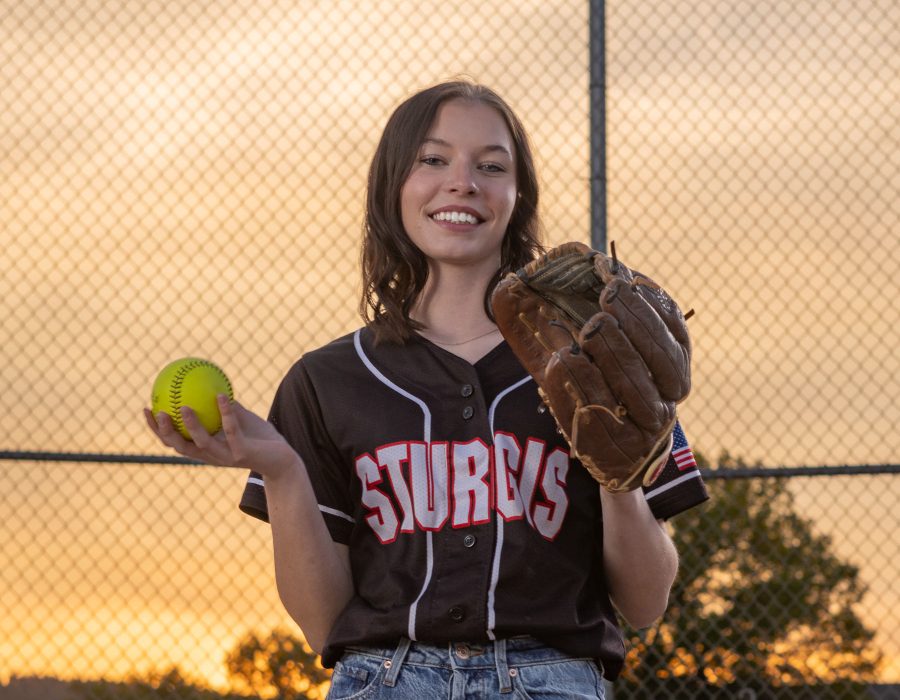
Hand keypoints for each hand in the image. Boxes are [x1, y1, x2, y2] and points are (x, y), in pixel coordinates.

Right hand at [143, 395, 299, 479]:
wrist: (283, 459)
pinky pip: (232, 430)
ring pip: (203, 442)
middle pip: (181, 447)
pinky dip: (226, 413)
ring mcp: (226, 456)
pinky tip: (222, 396)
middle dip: (166, 432)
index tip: (147, 409)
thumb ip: (225, 406)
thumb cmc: (259, 439)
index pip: (175, 442)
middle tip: (157, 411)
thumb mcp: (240, 419)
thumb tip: (210, 382)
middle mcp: (211, 456)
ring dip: (191, 425)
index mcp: (206, 449)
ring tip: (183, 407)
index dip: (158, 429)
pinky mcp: (242, 453)